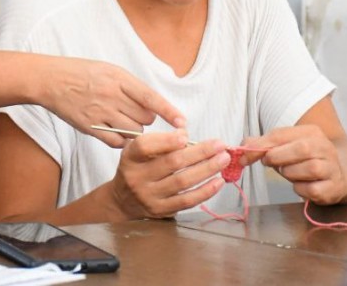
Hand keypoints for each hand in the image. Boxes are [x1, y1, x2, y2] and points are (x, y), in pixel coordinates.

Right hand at [43, 57, 185, 147]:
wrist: (50, 80)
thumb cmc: (81, 72)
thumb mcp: (109, 70)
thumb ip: (131, 86)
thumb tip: (153, 105)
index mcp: (118, 78)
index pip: (151, 98)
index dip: (169, 112)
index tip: (183, 123)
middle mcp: (111, 96)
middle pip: (145, 119)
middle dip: (146, 119)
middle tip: (133, 112)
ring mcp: (100, 113)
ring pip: (134, 132)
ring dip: (134, 130)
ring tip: (121, 120)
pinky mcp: (90, 127)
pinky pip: (116, 142)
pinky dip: (120, 140)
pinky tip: (113, 130)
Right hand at [108, 132, 227, 218]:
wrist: (123, 201)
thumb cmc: (136, 170)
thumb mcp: (138, 152)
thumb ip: (159, 142)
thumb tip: (186, 135)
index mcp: (130, 158)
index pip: (145, 146)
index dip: (166, 140)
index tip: (186, 135)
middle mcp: (137, 177)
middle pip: (171, 163)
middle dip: (199, 152)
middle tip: (219, 145)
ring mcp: (150, 195)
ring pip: (182, 181)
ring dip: (207, 169)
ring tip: (223, 160)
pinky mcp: (161, 210)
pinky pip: (187, 200)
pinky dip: (205, 191)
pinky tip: (218, 181)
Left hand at [241, 126, 346, 205]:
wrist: (337, 176)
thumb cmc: (304, 160)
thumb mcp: (284, 147)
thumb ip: (262, 145)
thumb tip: (241, 148)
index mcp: (311, 132)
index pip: (281, 134)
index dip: (259, 146)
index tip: (245, 157)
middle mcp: (325, 147)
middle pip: (301, 148)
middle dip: (278, 157)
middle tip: (269, 163)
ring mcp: (333, 167)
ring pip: (310, 169)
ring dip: (291, 174)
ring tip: (288, 173)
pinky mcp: (334, 187)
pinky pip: (313, 189)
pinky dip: (300, 189)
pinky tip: (300, 186)